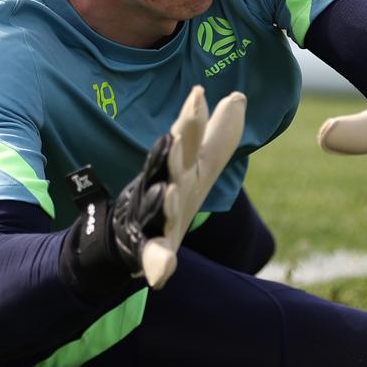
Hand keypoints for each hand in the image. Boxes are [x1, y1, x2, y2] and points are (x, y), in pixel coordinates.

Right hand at [140, 86, 245, 288]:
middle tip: (176, 138)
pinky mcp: (149, 248)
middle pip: (169, 168)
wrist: (126, 235)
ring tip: (167, 192)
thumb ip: (221, 133)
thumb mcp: (199, 163)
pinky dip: (157, 263)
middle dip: (173, 154)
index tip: (198, 93)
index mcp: (177, 166)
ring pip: (157, 208)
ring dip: (162, 201)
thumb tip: (240, 96)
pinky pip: (153, 256)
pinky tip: (161, 273)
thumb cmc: (170, 193)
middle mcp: (163, 186)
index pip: (186, 139)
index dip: (192, 118)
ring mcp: (153, 217)